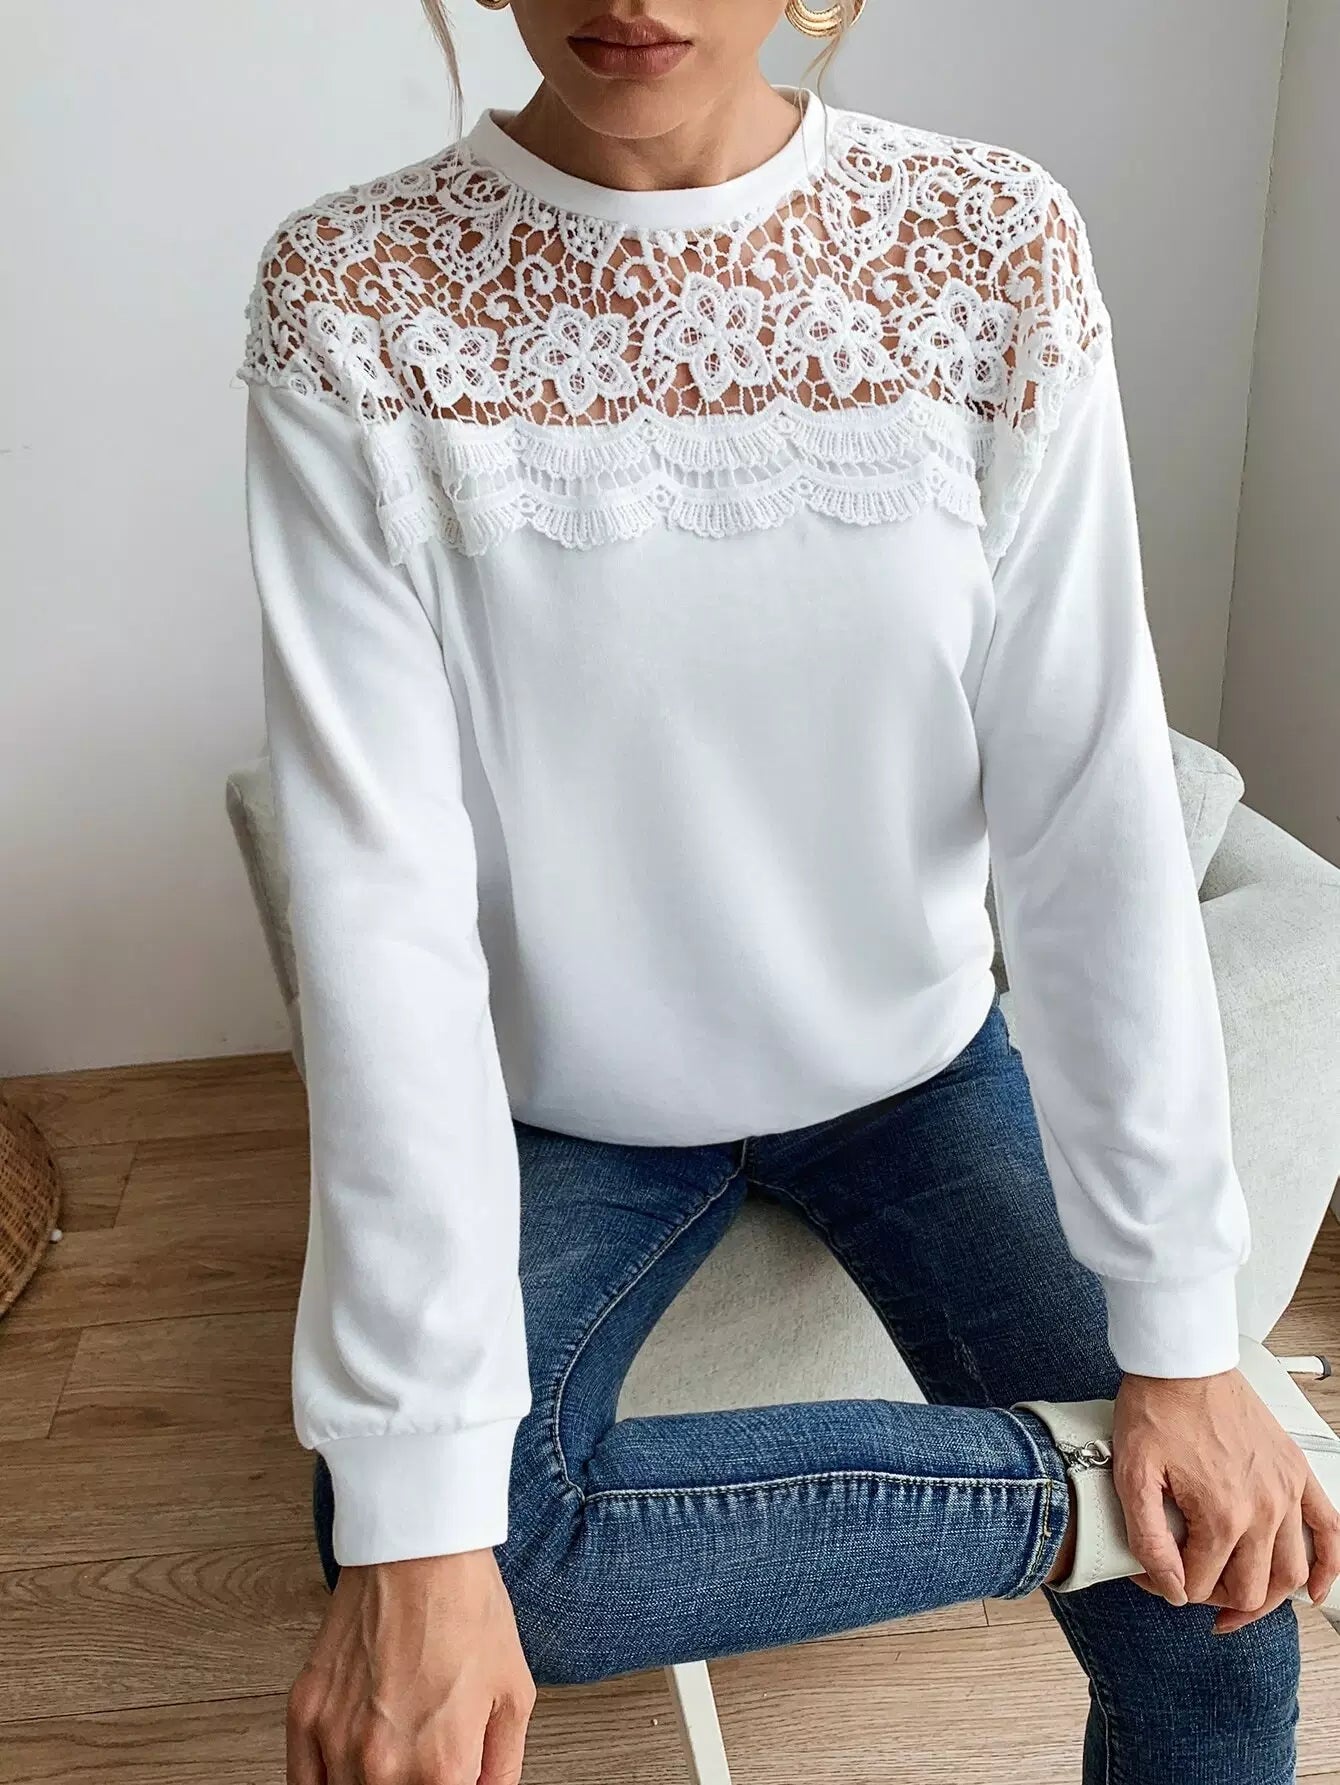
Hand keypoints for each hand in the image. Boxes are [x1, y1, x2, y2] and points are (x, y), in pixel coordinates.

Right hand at [287, 1547, 536, 1784]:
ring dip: (372, 1783)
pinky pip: (303, 1782)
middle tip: (426, 1757)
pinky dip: (324, 1784)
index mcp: (442, 1768)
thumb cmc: (467, 1608)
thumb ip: (502, 1767)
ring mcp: (337, 1742)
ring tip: (395, 1755)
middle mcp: (383, 1766)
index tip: (452, 1775)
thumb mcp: (513, 1692)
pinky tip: (346, 1773)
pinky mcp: (305, 1714)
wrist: (419, 1550)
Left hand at [1111, 1369, 1339, 1634]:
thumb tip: (1169, 1587)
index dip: (1170, 1587)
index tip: (1153, 1575)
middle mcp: (1262, 1509)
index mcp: (1222, 1514)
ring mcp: (1285, 1491)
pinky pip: (1329, 1529)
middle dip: (1216, 1599)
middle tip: (1191, 1589)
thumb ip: (1148, 1539)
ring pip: (1290, 1572)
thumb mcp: (1132, 1475)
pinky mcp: (1295, 1472)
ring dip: (1267, 1597)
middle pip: (1249, 1589)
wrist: (1183, 1362)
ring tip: (1239, 1604)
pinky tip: (1314, 1590)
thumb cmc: (1156, 1408)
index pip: (1200, 1584)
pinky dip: (1328, 1567)